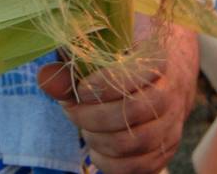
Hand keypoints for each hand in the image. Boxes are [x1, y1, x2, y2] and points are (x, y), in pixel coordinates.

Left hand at [38, 32, 196, 173]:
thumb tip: (44, 77)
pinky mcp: (167, 148)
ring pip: (135, 143)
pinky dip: (111, 164)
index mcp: (156, 61)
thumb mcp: (101, 54)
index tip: (80, 89)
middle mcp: (170, 93)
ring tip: (86, 130)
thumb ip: (72, 67)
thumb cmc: (126, 61)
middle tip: (73, 111)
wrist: (166, 75)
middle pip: (130, 112)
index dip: (101, 86)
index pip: (132, 76)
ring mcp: (172, 124)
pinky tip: (97, 150)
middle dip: (91, 117)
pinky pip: (141, 167)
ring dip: (99, 141)